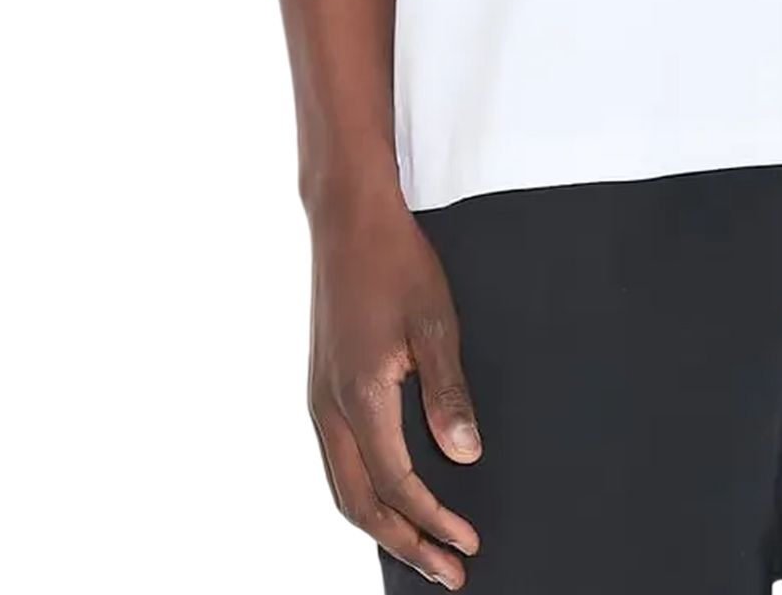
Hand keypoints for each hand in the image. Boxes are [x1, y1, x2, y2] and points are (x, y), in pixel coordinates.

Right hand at [302, 184, 484, 589]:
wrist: (346, 221)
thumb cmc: (396, 263)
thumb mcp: (437, 322)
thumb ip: (449, 393)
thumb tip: (465, 456)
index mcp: (360, 397)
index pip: (396, 486)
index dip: (432, 521)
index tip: (467, 543)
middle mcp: (328, 410)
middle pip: (359, 506)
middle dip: (405, 545)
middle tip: (448, 571)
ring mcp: (315, 401)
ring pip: (339, 491)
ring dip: (379, 528)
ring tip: (420, 549)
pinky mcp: (316, 390)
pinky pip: (332, 464)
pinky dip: (359, 497)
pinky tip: (384, 500)